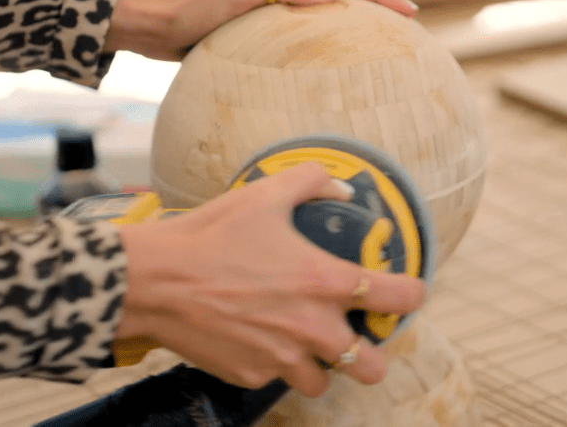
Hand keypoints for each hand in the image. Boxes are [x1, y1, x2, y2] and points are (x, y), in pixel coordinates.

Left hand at [104, 0, 418, 59]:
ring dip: (353, 27)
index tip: (410, 15)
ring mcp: (271, 11)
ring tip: (377, 50)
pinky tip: (327, 71)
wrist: (154, 23)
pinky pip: (301, 38)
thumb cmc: (191, 10)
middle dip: (375, 8)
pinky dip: (324, 47)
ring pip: (324, 16)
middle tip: (406, 29)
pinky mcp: (257, 33)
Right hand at [115, 163, 425, 397]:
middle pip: (372, 366)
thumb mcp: (264, 195)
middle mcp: (312, 328)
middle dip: (369, 354)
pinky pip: (275, 379)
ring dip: (319, 365)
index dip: (412, 293)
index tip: (405, 290)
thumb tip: (341, 189)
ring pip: (323, 384)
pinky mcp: (250, 375)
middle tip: (352, 337)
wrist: (154, 280)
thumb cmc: (210, 235)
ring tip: (300, 342)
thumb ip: (312, 183)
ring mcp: (281, 357)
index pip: (400, 298)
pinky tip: (254, 338)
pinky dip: (272, 364)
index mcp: (325, 282)